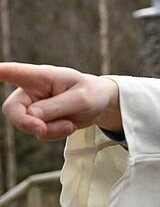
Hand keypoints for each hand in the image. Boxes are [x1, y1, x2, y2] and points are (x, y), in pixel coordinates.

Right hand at [0, 63, 120, 140]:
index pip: (13, 72)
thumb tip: (32, 115)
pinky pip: (40, 134)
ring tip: (70, 123)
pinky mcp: (39, 120)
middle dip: (27, 123)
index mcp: (41, 76)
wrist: (100, 104)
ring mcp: (34, 106)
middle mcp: (32, 91)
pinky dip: (55, 134)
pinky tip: (68, 125)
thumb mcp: (82, 99)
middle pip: (12, 109)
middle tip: (42, 130)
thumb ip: (58, 106)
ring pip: (28, 126)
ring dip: (50, 130)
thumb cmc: (91, 93)